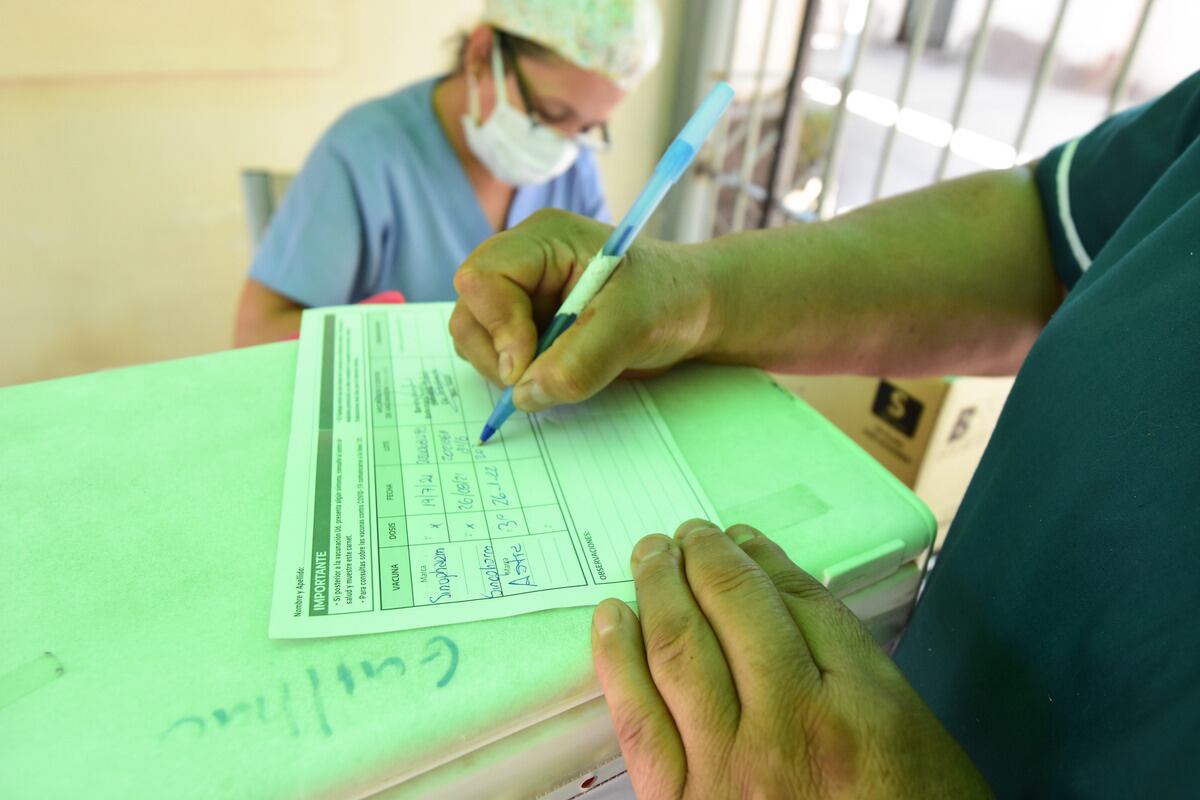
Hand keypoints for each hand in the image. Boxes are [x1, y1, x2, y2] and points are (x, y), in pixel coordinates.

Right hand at [450, 209, 720, 411]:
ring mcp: (523, 295)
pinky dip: (515, 376)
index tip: (525, 367)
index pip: (483, 277)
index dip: (498, 327)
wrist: (694, 311)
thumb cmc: (670, 299)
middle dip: (496, 353)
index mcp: (543, 240)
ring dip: (503, 368)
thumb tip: (524, 394)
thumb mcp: (632, 326)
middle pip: (470, 309)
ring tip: (553, 376)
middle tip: (536, 381)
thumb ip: (579, 362)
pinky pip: (497, 354)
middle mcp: (523, 263)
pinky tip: (553, 375)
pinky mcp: (528, 326)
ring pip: (476, 336)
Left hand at [591, 520, 990, 798]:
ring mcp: (729, 769)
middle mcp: (793, 729)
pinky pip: (637, 718)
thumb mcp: (913, 737)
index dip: (762, 559)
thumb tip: (785, 592)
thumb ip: (854, 664)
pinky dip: (618, 659)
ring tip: (650, 554)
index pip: (800, 603)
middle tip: (688, 533)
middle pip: (737, 610)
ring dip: (659, 588)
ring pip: (680, 649)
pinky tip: (611, 617)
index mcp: (864, 710)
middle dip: (708, 558)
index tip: (740, 538)